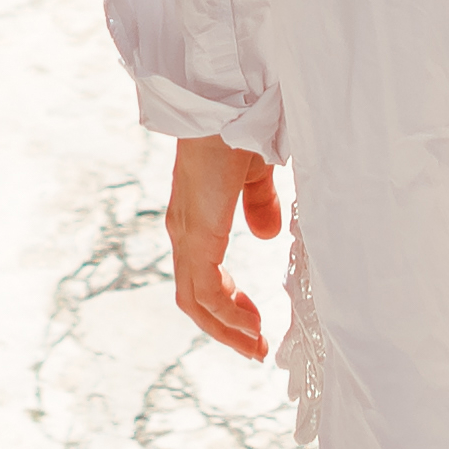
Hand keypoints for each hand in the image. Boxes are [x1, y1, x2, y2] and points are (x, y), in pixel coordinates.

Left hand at [163, 137, 278, 358]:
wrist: (225, 101)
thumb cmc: (241, 126)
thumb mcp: (256, 174)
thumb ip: (259, 204)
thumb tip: (264, 235)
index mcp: (197, 217)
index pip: (201, 276)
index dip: (226, 304)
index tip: (254, 321)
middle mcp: (184, 230)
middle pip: (194, 297)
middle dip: (225, 327)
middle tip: (255, 346)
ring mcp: (187, 233)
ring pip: (196, 300)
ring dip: (225, 329)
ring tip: (255, 346)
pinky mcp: (196, 234)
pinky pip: (204, 290)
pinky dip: (225, 315)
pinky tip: (250, 325)